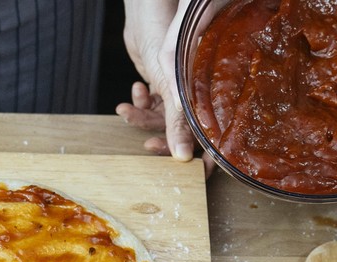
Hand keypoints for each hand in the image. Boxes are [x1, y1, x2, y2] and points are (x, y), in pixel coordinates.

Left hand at [117, 0, 195, 161]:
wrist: (152, 10)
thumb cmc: (171, 36)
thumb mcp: (173, 85)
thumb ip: (178, 122)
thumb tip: (181, 156)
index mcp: (207, 96)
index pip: (208, 136)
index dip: (200, 156)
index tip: (187, 170)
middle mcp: (194, 95)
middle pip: (182, 131)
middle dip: (162, 139)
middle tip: (148, 147)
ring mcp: (178, 89)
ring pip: (161, 117)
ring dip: (143, 118)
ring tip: (127, 111)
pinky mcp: (163, 81)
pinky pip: (152, 102)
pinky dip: (140, 101)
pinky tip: (137, 89)